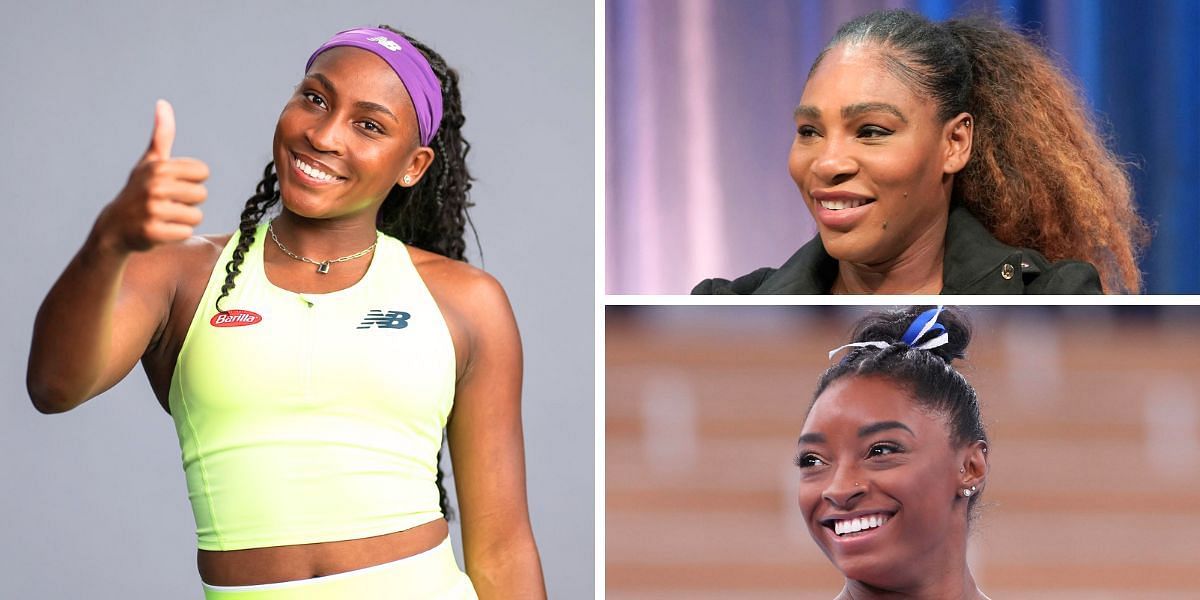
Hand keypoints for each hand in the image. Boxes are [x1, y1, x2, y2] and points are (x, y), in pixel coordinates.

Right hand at [93, 100, 209, 253]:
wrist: (114, 227)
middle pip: (202, 194)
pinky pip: (186, 233)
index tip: (173, 185)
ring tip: (164, 217)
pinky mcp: (153, 232)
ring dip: (184, 219)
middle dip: (188, 202)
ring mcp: (153, 210)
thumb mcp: (149, 162)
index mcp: (159, 167)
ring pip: (196, 216)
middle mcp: (155, 186)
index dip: (192, 180)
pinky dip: (176, 234)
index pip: (202, 172)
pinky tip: (160, 230)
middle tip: (167, 203)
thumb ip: (161, 135)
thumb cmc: (138, 191)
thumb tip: (163, 103)